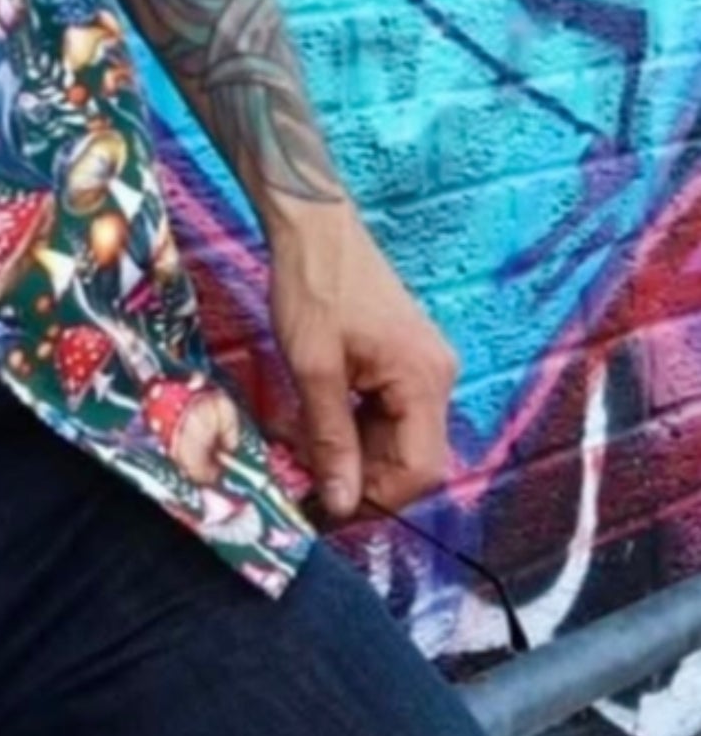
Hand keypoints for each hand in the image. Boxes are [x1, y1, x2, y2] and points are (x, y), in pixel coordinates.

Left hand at [263, 195, 459, 522]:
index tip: (325, 510)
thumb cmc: (313, 288)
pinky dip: (351, 427)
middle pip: (409, 458)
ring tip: (298, 452)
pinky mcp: (404, 360)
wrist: (315, 225)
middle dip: (358, 477)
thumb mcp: (314, 369)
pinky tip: (311, 425)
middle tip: (303, 485)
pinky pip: (386, 413)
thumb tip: (341, 504)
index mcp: (425, 381)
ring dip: (349, 454)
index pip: (419, 470)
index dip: (374, 499)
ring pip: (394, 438)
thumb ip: (331, 440)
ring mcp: (424, 368)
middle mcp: (437, 378)